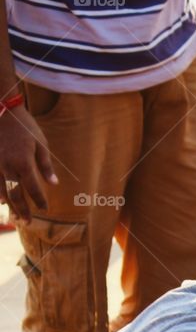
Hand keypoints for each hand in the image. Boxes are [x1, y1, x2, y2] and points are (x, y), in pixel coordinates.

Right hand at [0, 105, 57, 221]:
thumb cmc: (24, 126)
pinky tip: (0, 200)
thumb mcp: (41, 143)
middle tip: (27, 222)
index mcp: (24, 163)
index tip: (45, 209)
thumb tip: (54, 184)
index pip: (33, 188)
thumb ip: (46, 166)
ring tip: (13, 215)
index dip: (39, 201)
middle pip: (15, 194)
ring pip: (0, 190)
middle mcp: (8, 166)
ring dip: (8, 204)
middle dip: (22, 209)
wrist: (1, 109)